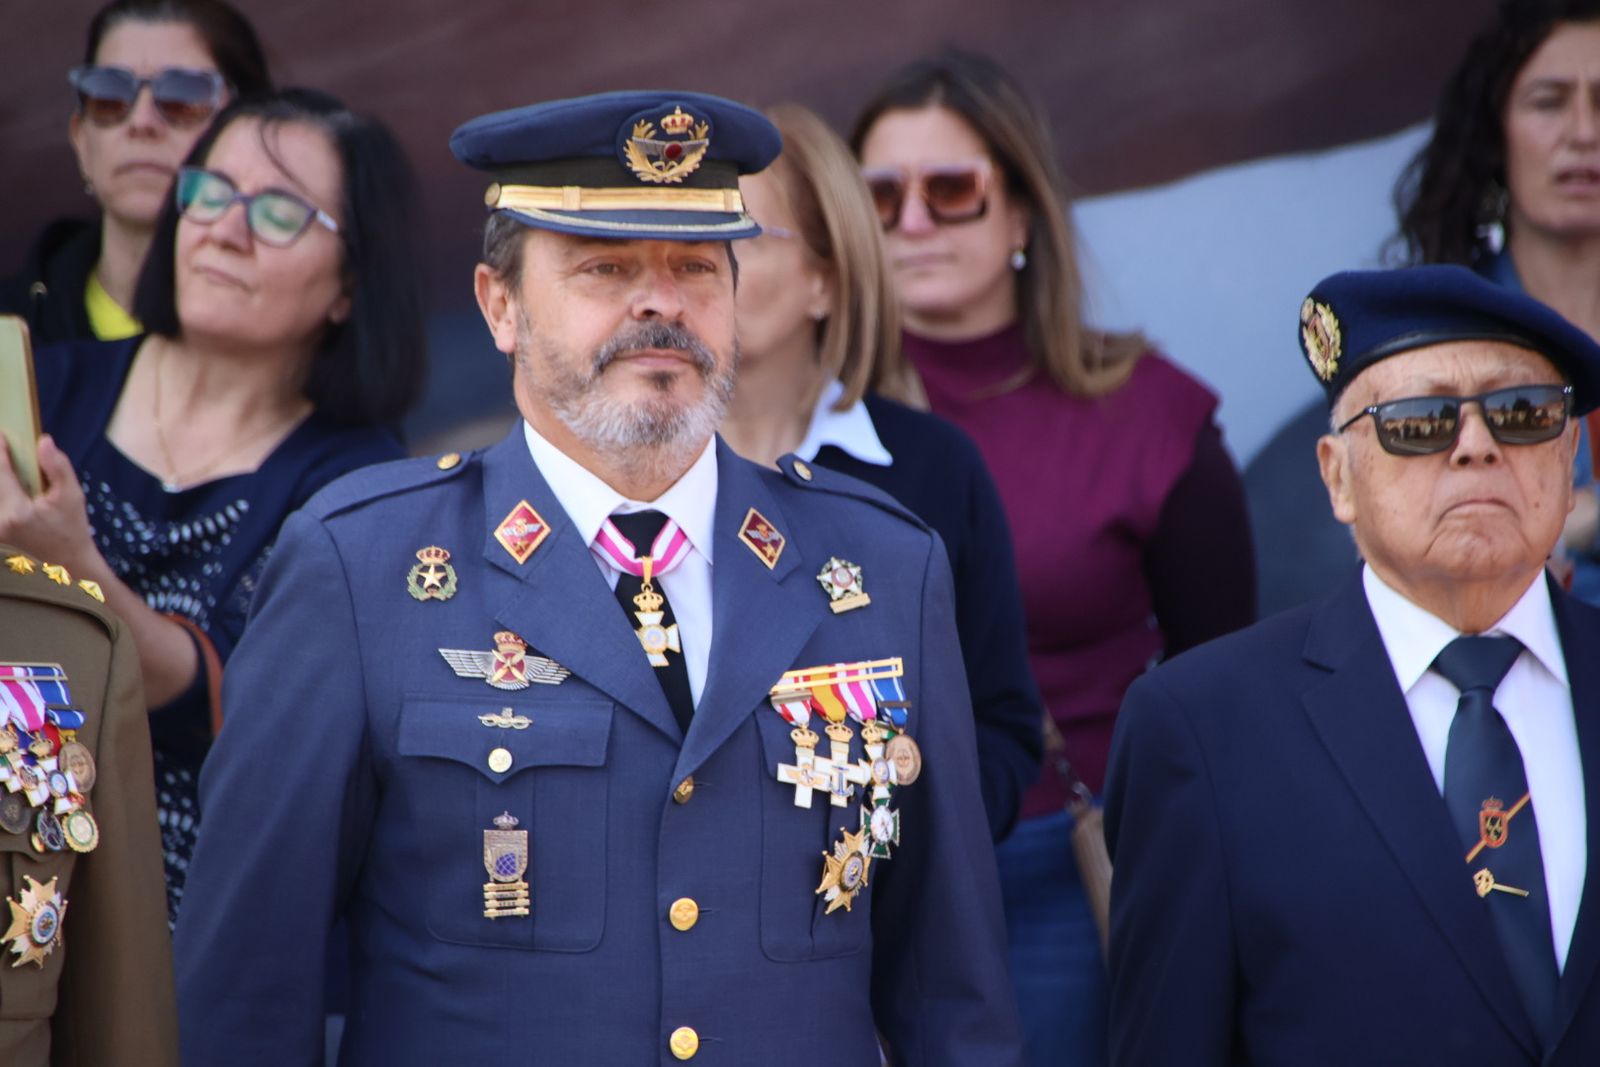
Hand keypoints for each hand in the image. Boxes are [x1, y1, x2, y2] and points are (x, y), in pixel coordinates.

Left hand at [0, 434, 99, 574]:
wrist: (68, 567)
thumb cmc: (72, 531)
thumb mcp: (72, 497)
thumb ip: (57, 467)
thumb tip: (43, 441)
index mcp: (17, 511)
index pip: (1, 472)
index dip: (0, 451)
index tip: (2, 436)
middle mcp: (0, 522)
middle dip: (0, 467)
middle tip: (6, 450)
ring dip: (3, 483)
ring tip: (15, 475)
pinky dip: (4, 494)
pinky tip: (16, 493)